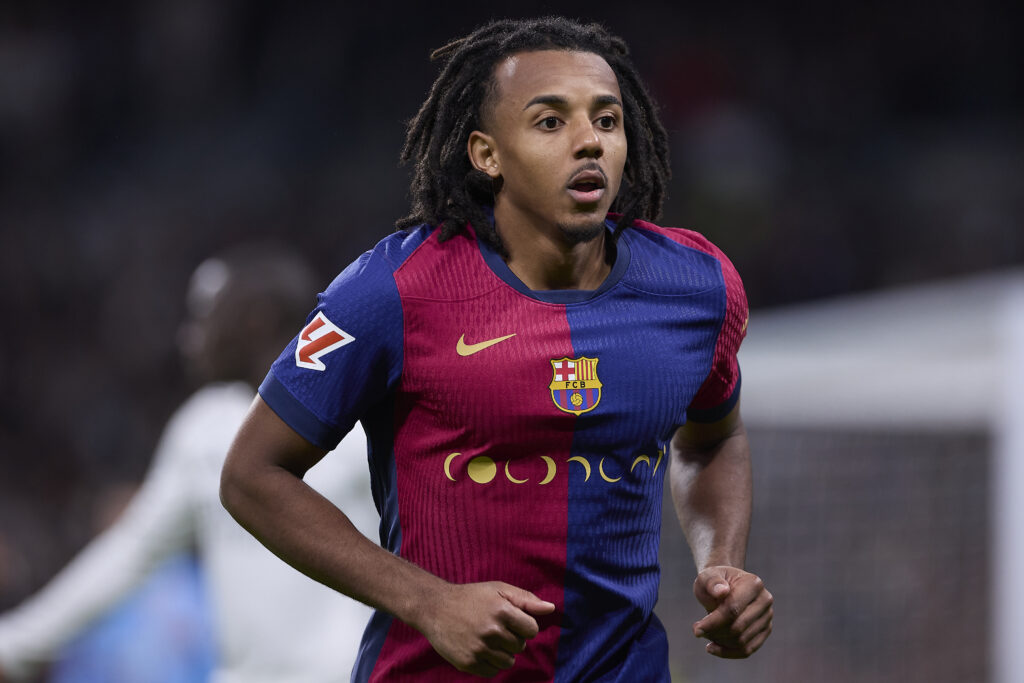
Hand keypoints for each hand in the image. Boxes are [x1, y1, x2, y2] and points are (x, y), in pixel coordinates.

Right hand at [417, 581, 554, 676]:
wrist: (434, 608)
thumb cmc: (471, 597)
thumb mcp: (498, 590)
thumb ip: (526, 599)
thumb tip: (551, 608)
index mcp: (501, 611)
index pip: (532, 630)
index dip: (524, 625)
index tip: (512, 620)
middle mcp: (491, 631)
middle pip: (520, 647)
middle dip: (512, 638)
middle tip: (494, 627)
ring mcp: (479, 649)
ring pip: (508, 662)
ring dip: (501, 653)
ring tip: (487, 639)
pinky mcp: (468, 663)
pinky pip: (492, 672)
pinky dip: (489, 663)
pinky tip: (479, 649)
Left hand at [692, 566, 772, 657]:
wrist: (724, 587)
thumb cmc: (714, 582)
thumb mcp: (707, 576)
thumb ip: (712, 582)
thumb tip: (722, 591)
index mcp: (753, 583)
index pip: (733, 609)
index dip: (713, 622)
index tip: (696, 629)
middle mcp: (765, 600)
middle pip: (738, 627)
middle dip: (714, 632)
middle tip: (697, 630)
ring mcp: (767, 616)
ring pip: (742, 641)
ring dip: (719, 641)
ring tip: (705, 634)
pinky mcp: (765, 630)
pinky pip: (748, 649)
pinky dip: (728, 652)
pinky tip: (713, 648)